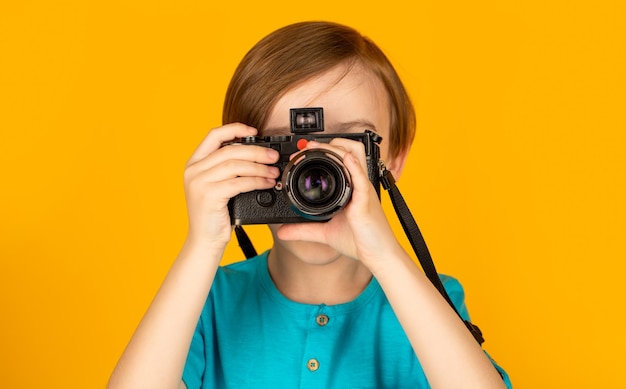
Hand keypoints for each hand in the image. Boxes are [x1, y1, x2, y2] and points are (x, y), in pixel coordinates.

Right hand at [183, 123, 279, 246]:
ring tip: (273, 172)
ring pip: (236, 166)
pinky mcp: (209, 195)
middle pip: (230, 150)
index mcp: (194, 163)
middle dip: (256, 151)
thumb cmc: (214, 214)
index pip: (213, 135)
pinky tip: (267, 183)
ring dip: (259, 167)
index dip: (235, 129)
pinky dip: (256, 181)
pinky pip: (239, 183)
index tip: (254, 131)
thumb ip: (227, 168)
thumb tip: (256, 154)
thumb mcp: (216, 185)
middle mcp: (193, 170)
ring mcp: (199, 182)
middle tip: (273, 156)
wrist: (204, 240)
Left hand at [276, 139, 403, 267]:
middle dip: (330, 143)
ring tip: (323, 147)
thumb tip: (281, 232)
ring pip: (356, 157)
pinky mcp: (366, 200)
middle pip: (350, 150)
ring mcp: (363, 190)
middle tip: (309, 145)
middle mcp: (359, 185)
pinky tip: (346, 159)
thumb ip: (303, 230)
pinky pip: (361, 178)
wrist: (377, 255)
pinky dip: (354, 166)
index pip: (341, 160)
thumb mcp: (324, 233)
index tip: (305, 149)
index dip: (325, 150)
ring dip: (339, 148)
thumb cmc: (359, 241)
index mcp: (351, 188)